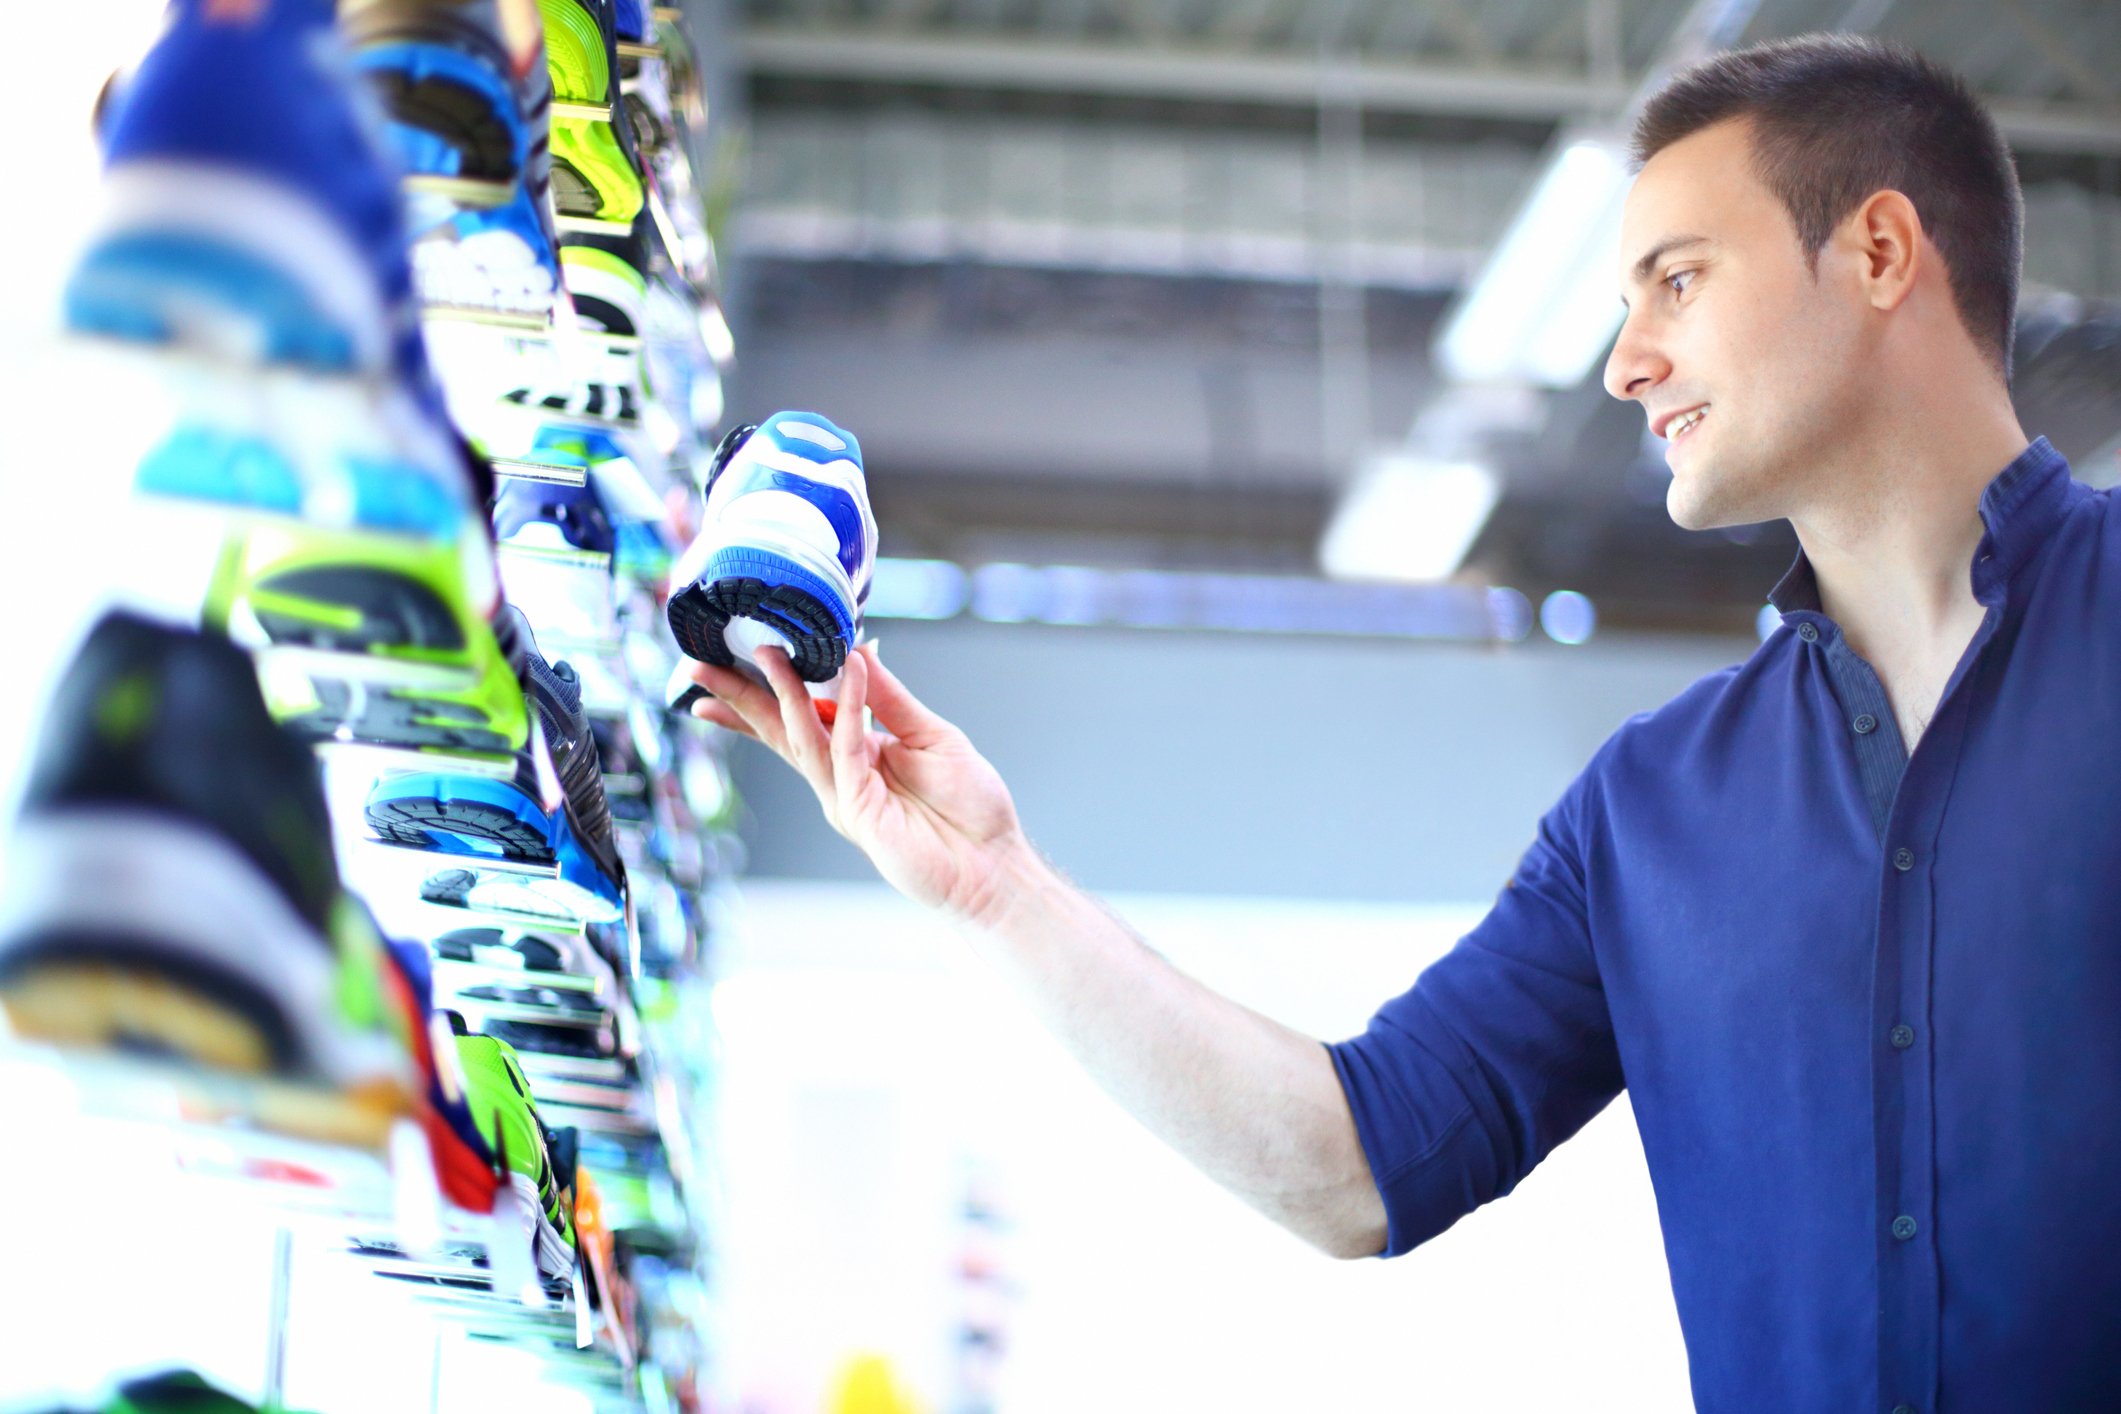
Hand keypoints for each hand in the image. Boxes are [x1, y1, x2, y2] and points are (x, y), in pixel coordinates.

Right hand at [685, 644, 1029, 923]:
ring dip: (783, 692)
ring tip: (766, 652)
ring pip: (803, 736)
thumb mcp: (932, 735)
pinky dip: (848, 706)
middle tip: (700, 666)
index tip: (745, 651)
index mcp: (857, 753)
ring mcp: (844, 794)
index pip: (803, 714)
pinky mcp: (858, 810)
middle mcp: (841, 774)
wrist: (991, 864)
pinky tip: (848, 670)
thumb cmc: (970, 807)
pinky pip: (849, 746)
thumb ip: (891, 698)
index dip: (771, 687)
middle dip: (740, 698)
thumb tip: (859, 650)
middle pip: (780, 728)